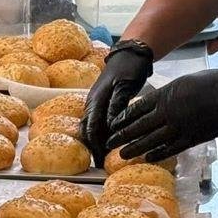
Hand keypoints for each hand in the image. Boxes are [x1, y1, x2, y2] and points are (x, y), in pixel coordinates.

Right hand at [84, 45, 155, 163]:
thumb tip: (111, 125)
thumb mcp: (125, 85)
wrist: (130, 53)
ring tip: (104, 157)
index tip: (101, 160)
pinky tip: (109, 141)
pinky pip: (98, 121)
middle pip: (87, 130)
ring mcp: (96, 101)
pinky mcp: (102, 101)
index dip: (95, 145)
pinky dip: (101, 133)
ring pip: (91, 126)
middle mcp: (92, 102)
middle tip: (101, 164)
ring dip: (96, 141)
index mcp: (96, 99)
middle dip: (93, 147)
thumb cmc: (129, 67)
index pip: (91, 128)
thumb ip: (117, 105)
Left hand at [108, 68, 217, 162]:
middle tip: (109, 143)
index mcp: (165, 95)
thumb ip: (168, 94)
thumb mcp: (183, 82)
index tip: (113, 124)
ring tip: (122, 154)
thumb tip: (157, 103)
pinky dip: (158, 154)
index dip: (123, 118)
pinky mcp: (191, 139)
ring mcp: (179, 128)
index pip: (137, 109)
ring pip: (151, 141)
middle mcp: (167, 113)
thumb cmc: (211, 82)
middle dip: (122, 135)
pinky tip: (148, 158)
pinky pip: (170, 148)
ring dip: (135, 148)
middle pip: (139, 127)